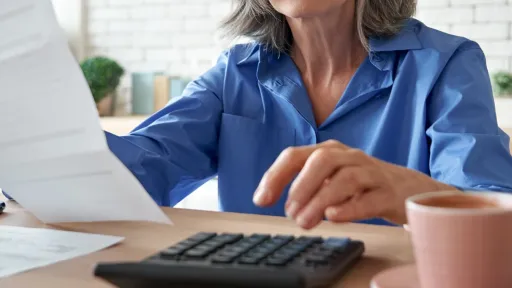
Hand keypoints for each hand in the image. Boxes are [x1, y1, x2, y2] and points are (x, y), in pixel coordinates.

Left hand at [253, 140, 456, 228]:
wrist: (408, 189)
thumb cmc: (361, 185)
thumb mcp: (331, 179)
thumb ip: (307, 187)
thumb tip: (283, 204)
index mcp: (330, 152)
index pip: (296, 155)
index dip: (275, 176)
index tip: (261, 200)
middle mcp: (350, 157)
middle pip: (322, 160)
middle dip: (301, 186)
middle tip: (289, 212)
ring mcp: (372, 173)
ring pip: (346, 179)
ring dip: (320, 200)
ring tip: (305, 222)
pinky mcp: (389, 193)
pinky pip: (370, 198)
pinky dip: (350, 208)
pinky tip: (333, 216)